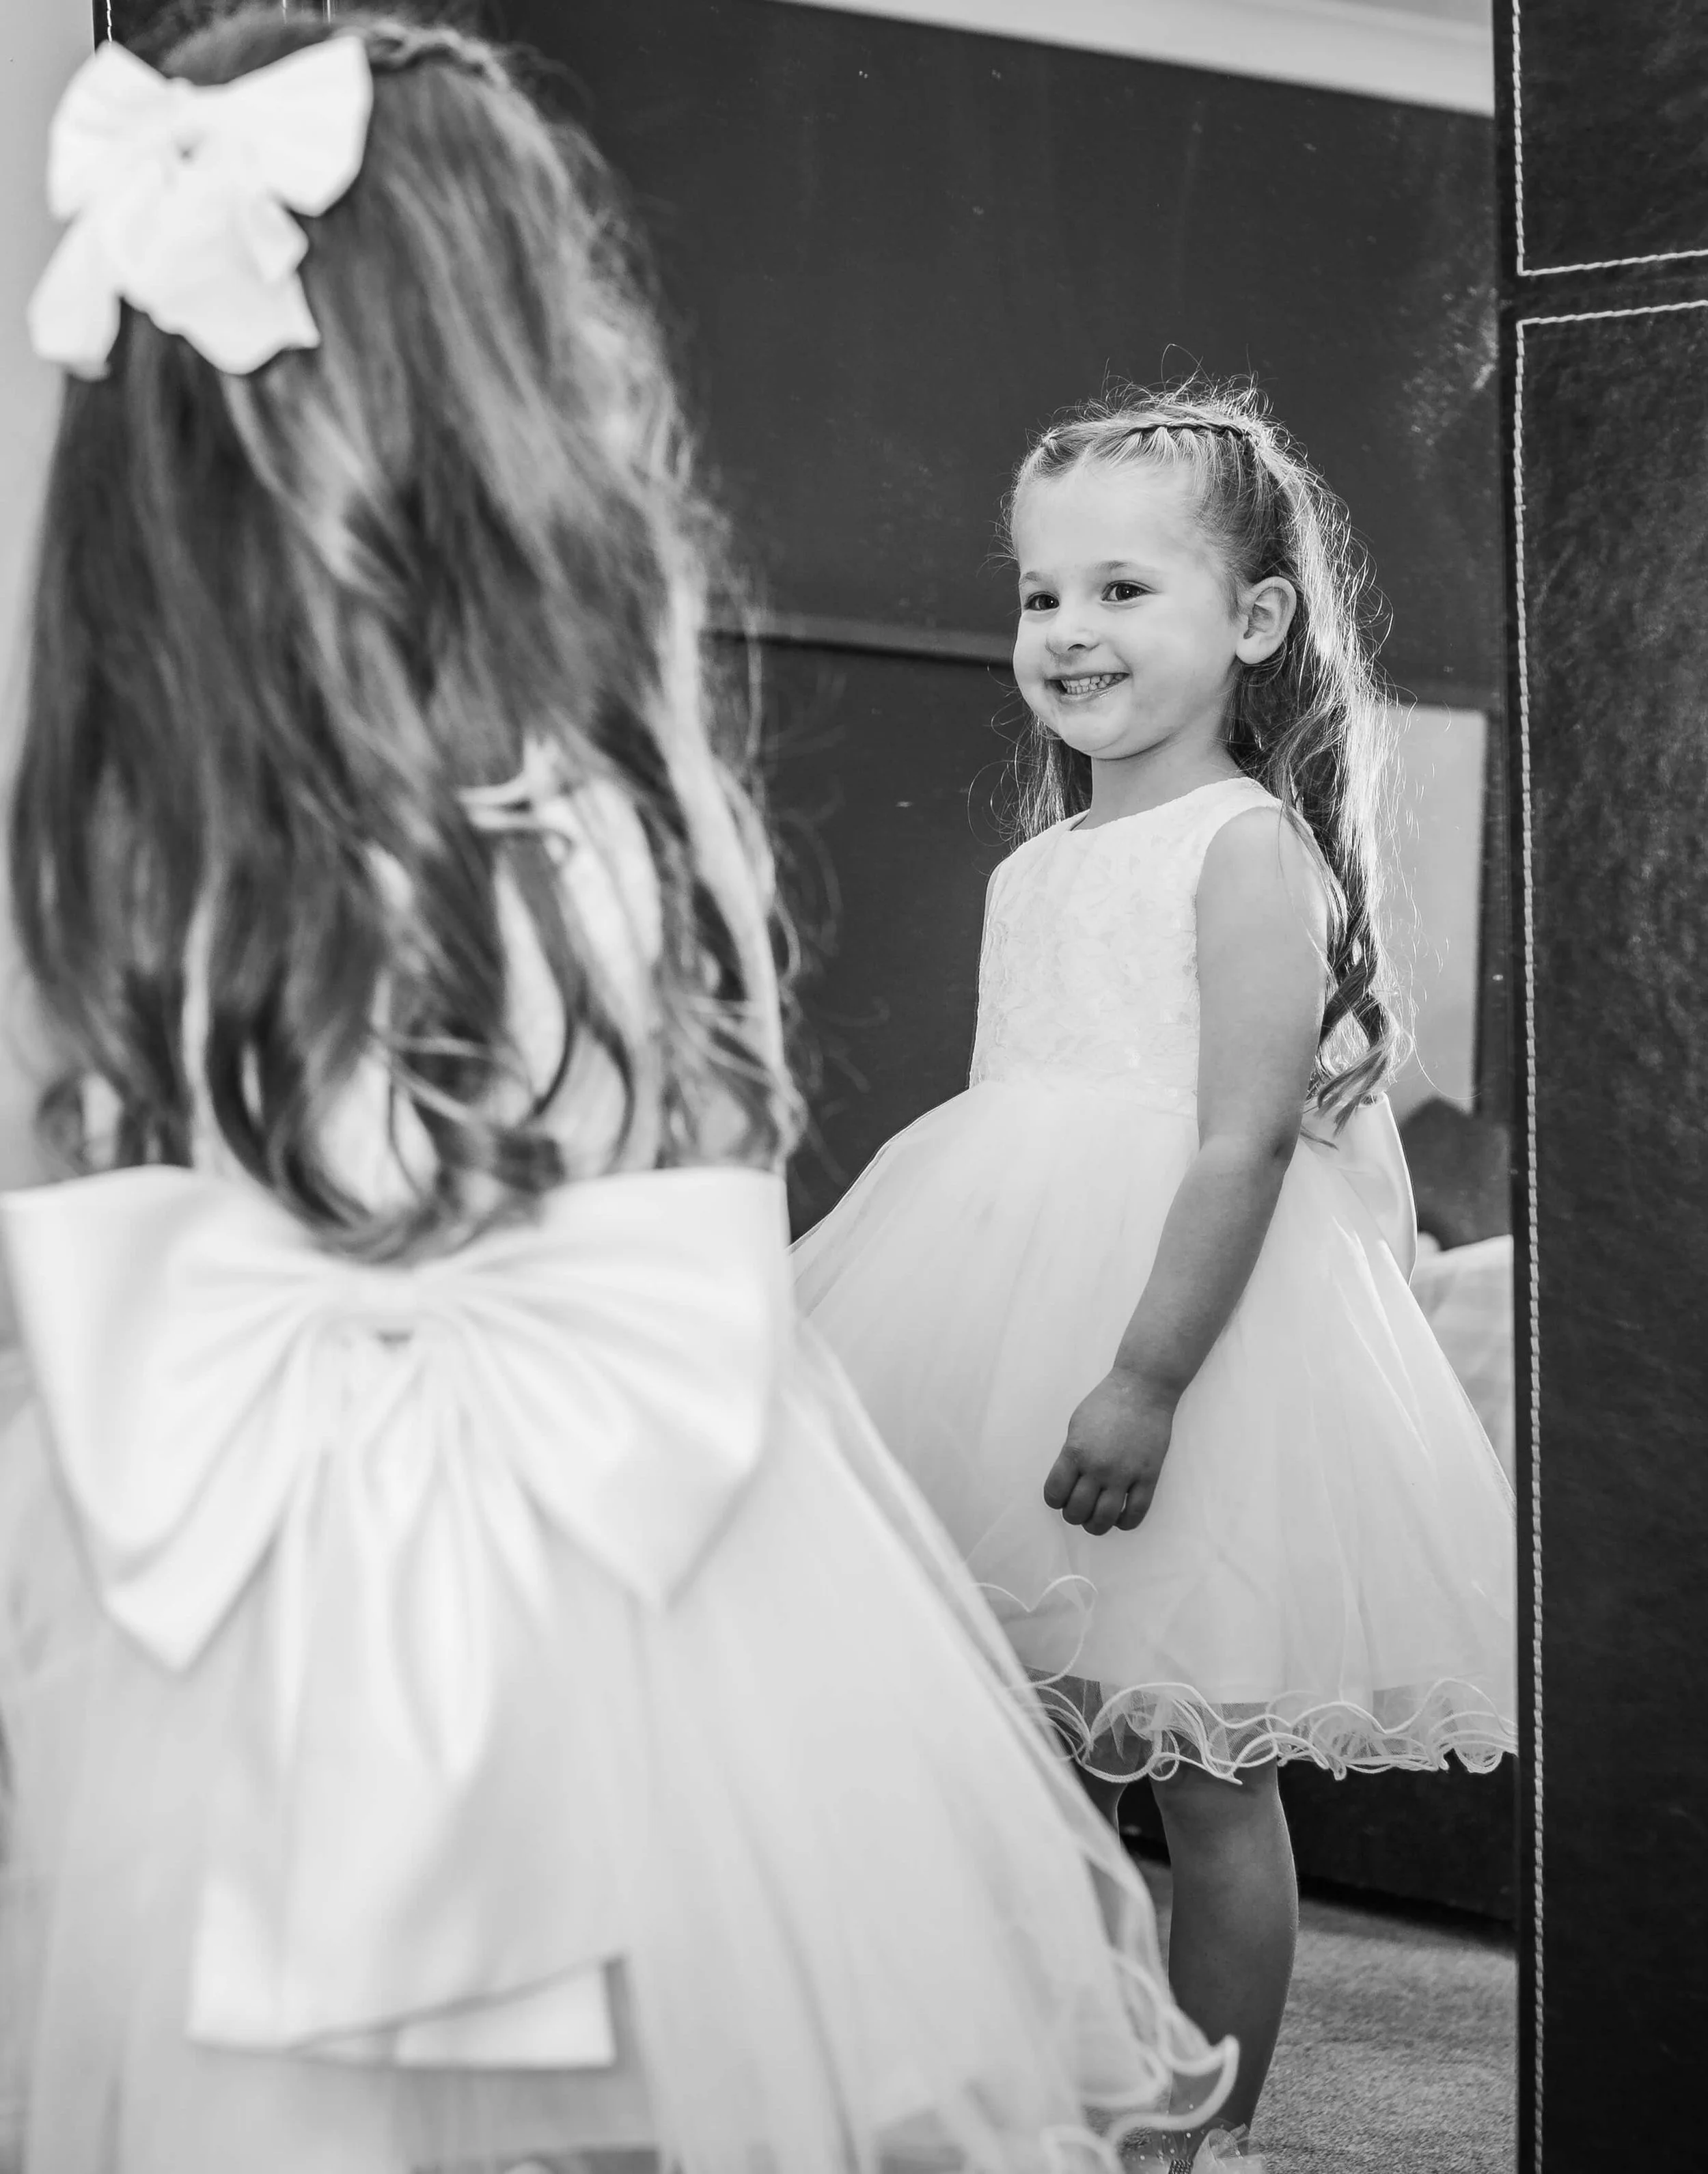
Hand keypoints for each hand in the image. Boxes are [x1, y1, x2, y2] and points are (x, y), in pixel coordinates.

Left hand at [1043, 1367, 1176, 1534]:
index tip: (1060, 1498)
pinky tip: (1119, 1517)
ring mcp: (1124, 1475)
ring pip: (1104, 1519)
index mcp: (1075, 1452)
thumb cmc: (1105, 1403)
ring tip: (1096, 1519)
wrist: (1142, 1390)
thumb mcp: (1076, 1426)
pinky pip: (1135, 1514)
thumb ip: (1071, 1455)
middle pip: (1077, 1511)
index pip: (1054, 1493)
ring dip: (1095, 1525)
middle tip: (1078, 1508)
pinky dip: (1124, 1523)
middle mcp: (1097, 1468)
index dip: (1054, 1500)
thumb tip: (1069, 1482)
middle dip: (1073, 1515)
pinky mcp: (1148, 1477)